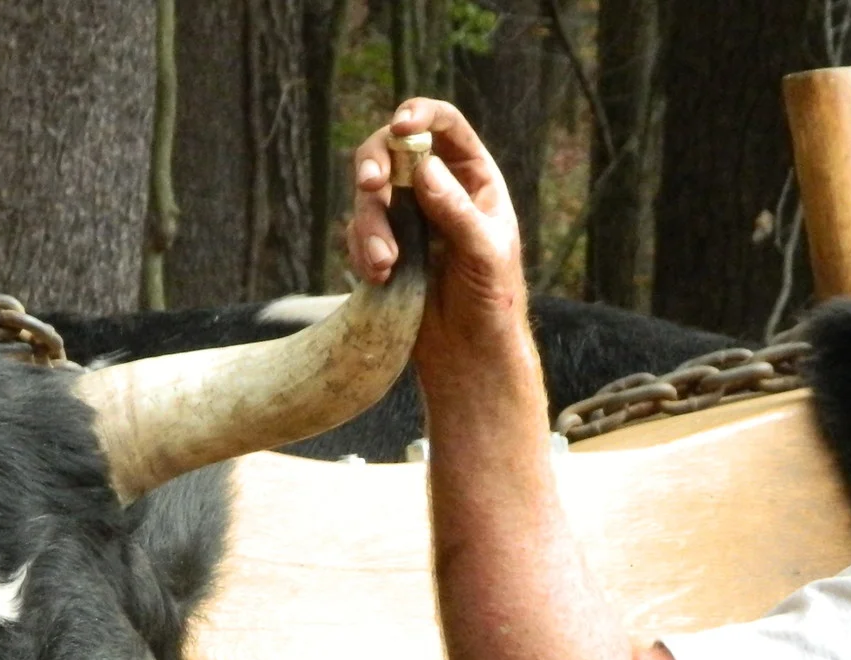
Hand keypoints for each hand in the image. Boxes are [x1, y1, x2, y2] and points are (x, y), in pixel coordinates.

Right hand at [346, 100, 530, 380]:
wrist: (469, 353)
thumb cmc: (492, 302)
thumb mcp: (485, 254)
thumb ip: (456, 211)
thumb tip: (424, 169)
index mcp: (472, 178)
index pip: (445, 125)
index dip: (420, 114)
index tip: (401, 126)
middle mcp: (436, 188)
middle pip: (391, 149)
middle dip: (375, 163)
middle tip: (369, 184)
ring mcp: (407, 216)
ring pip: (369, 194)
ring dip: (370, 224)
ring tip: (384, 263)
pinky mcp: (384, 245)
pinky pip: (358, 232)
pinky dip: (363, 250)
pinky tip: (382, 278)